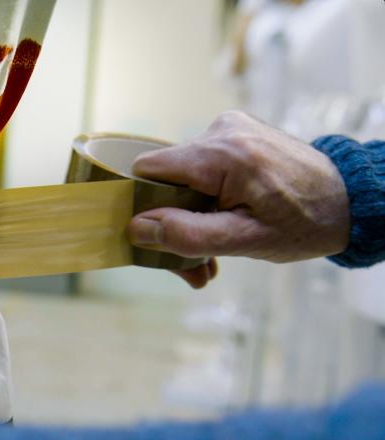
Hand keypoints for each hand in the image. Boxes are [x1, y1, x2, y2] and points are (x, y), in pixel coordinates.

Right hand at [127, 111, 349, 286]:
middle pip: (165, 178)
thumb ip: (187, 235)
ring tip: (214, 250)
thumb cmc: (304, 224)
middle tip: (195, 265)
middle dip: (172, 222)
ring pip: (181, 176)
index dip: (145, 205)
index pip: (148, 169)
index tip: (162, 240)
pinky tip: (223, 220)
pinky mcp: (234, 132)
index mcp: (224, 154)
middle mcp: (222, 130)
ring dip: (190, 215)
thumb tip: (136, 227)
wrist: (350, 201)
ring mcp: (228, 127)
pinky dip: (204, 197)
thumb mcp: (244, 241)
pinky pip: (200, 167)